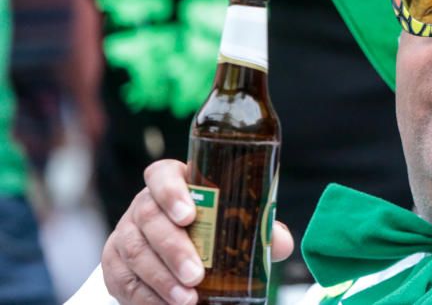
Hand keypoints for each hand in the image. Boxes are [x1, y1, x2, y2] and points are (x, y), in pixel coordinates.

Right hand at [101, 159, 294, 304]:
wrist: (177, 251)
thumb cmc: (211, 227)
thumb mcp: (233, 222)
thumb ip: (257, 228)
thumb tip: (280, 244)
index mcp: (173, 182)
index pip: (162, 175)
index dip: (171, 192)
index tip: (189, 215)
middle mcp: (144, 204)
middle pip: (149, 218)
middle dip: (173, 248)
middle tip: (196, 274)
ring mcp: (125, 232)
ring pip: (134, 251)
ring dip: (161, 279)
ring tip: (187, 299)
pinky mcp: (114, 263)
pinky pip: (122, 280)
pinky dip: (145, 297)